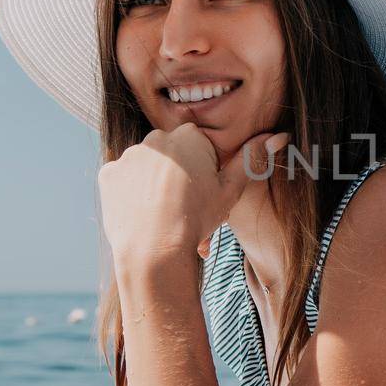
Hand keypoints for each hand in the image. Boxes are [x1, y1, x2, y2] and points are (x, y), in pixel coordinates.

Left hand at [97, 126, 290, 268]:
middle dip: (181, 176)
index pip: (202, 146)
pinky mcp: (108, 175)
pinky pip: (124, 180)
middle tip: (188, 208)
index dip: (207, 171)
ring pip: (149, 167)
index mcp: (189, 137)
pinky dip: (132, 194)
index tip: (206, 193)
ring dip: (156, 185)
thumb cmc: (196, 219)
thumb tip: (277, 135)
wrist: (154, 250)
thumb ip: (251, 159)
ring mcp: (129, 156)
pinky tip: (143, 213)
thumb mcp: (231, 190)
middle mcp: (156, 139)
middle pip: (174, 155)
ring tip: (165, 216)